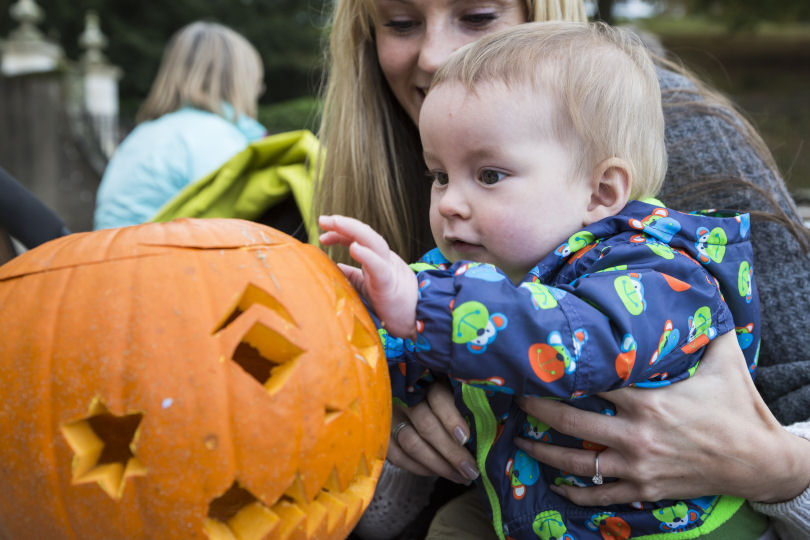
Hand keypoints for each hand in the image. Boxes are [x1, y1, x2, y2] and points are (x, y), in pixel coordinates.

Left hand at [319, 215, 417, 337]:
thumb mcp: (367, 285)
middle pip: (366, 234)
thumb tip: (334, 266)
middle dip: (344, 224)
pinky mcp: (390, 283)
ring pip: (374, 242)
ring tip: (336, 222)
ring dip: (353, 230)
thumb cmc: (393, 305)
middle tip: (323, 219)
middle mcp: (385, 259)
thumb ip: (353, 275)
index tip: (322, 235)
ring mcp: (389, 268)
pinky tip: (354, 247)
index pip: (358, 239)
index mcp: (379, 259)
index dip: (341, 233)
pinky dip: (366, 255)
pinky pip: (379, 266)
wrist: (416, 320)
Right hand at [388, 380, 479, 483]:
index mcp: (426, 378)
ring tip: (460, 477)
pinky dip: (418, 468)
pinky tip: (437, 473)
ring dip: (438, 465)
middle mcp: (405, 396)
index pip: (438, 397)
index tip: (465, 438)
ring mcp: (390, 414)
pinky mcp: (382, 432)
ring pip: (412, 444)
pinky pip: (398, 456)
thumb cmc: (438, 388)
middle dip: (451, 452)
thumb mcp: (450, 385)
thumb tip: (484, 427)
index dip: (451, 418)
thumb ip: (462, 400)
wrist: (398, 387)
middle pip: (426, 426)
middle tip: (471, 470)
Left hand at [515, 331, 809, 504]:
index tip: (539, 362)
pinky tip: (556, 485)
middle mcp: (637, 435)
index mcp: (649, 401)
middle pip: (572, 422)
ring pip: (578, 462)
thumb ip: (706, 327)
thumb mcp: (725, 361)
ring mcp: (638, 465)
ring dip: (545, 452)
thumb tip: (700, 289)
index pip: (594, 383)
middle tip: (516, 397)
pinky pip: (602, 494)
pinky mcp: (644, 489)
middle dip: (539, 409)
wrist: (760, 461)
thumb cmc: (739, 407)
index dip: (564, 373)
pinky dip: (577, 492)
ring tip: (520, 441)